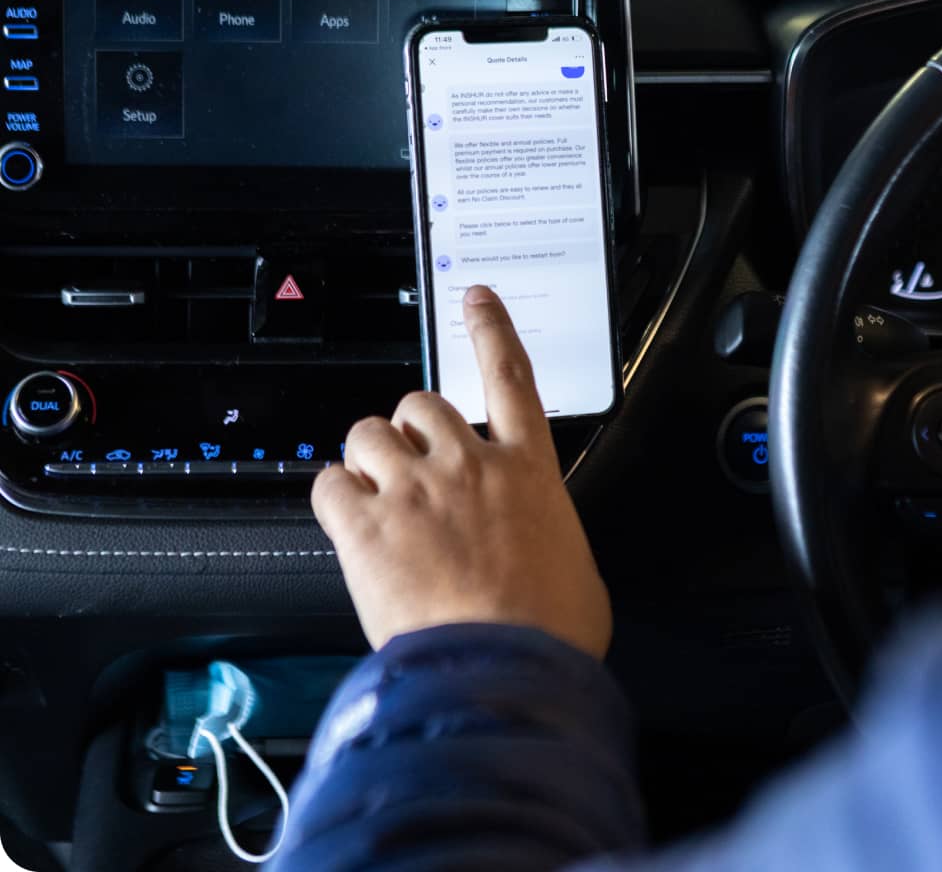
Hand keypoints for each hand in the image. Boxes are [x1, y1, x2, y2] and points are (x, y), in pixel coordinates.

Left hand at [311, 285, 611, 659]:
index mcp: (526, 471)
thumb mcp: (576, 571)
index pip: (509, 376)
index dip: (491, 330)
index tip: (478, 300)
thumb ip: (553, 540)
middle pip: (422, 404)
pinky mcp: (367, 527)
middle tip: (411, 467)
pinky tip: (349, 523)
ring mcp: (415, 491)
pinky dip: (334, 498)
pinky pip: (329, 484)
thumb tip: (549, 552)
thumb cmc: (546, 633)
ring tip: (376, 496)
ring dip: (368, 458)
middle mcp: (469, 466)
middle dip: (410, 428)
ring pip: (369, 433)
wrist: (502, 677)